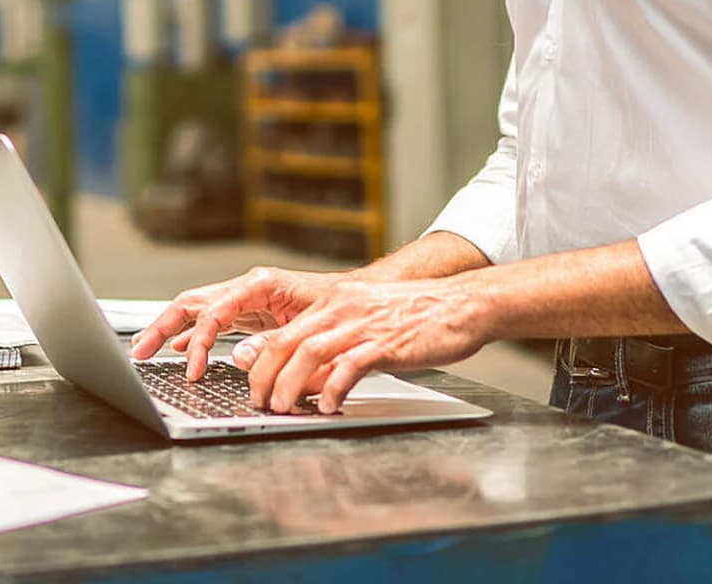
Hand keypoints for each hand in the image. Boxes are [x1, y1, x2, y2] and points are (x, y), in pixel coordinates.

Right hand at [130, 267, 340, 379]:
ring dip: (169, 328)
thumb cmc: (341, 308)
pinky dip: (192, 333)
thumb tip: (239, 357)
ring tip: (145, 349)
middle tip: (139, 352)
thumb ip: (274, 343)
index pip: (214, 309)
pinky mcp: (250, 313)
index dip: (198, 341)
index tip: (192, 370)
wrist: (361, 300)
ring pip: (197, 309)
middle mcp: (248, 287)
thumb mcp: (312, 327)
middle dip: (162, 325)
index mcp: (260, 284)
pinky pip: (211, 321)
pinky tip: (179, 347)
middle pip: (193, 302)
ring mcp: (246, 299)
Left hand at [232, 277, 486, 413]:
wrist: (459, 304)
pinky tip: (327, 405)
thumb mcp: (366, 326)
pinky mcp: (386, 342)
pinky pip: (350, 365)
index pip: (283, 331)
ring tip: (283, 409)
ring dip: (290, 384)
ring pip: (310, 351)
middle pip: (287, 341)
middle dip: (265, 376)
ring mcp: (363, 323)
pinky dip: (334, 387)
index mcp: (334, 302)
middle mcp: (342, 308)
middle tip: (258, 404)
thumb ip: (336, 350)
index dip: (260, 361)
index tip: (252, 386)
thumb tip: (308, 384)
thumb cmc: (415, 318)